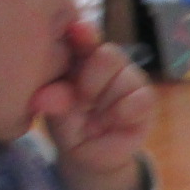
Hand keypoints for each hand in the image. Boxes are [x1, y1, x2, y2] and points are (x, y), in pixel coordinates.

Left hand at [35, 22, 153, 189]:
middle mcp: (109, 65)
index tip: (78, 32)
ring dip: (107, 103)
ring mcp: (130, 80)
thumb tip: (44, 97)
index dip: (84, 34)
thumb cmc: (68, 124)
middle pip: (109, 54)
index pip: (85, 39)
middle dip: (92, 79)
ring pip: (126, 76)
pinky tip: (112, 123)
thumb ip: (53, 98)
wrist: (87, 157)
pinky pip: (141, 98)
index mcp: (83, 58)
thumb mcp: (55, 110)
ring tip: (95, 120)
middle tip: (82, 100)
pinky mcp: (146, 101)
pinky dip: (123, 112)